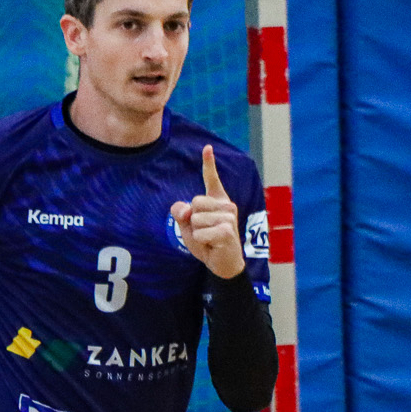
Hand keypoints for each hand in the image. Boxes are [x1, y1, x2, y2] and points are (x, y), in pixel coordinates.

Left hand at [169, 144, 244, 279]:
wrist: (224, 264)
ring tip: (209, 239)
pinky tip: (212, 245)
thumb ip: (181, 214)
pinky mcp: (226, 231)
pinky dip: (200, 241)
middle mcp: (226, 206)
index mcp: (218, 201)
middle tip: (205, 232)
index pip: (211, 179)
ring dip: (196, 233)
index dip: (208, 163)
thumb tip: (185, 208)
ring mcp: (228, 218)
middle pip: (194, 202)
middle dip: (192, 220)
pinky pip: (199, 233)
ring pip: (196, 219)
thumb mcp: (189, 227)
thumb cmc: (207, 242)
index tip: (207, 147)